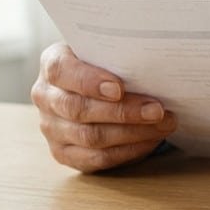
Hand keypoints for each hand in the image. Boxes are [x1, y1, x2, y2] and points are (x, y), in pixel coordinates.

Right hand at [31, 42, 177, 171]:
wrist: (93, 85)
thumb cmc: (105, 64)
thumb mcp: (106, 50)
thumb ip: (118, 54)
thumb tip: (153, 65)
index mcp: (52, 64)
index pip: (61, 71)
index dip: (89, 81)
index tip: (119, 88)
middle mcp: (46, 97)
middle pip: (80, 109)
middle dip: (123, 112)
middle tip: (157, 110)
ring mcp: (51, 128)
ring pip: (90, 137)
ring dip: (132, 133)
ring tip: (163, 124)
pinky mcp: (63, 153)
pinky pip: (96, 158)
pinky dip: (128, 151)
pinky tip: (150, 140)